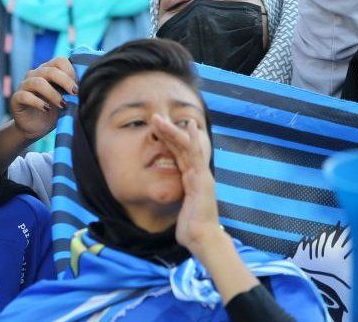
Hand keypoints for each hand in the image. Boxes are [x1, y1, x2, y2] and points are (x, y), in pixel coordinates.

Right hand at [10, 57, 77, 141]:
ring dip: (53, 94)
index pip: (59, 61)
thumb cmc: (54, 111)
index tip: (80, 85)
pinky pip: (25, 96)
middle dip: (65, 81)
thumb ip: (73, 90)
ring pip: (37, 82)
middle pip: (50, 70)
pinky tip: (46, 109)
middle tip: (75, 93)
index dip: (71, 71)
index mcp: (48, 70)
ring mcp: (24, 85)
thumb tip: (90, 85)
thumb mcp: (67, 99)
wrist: (36, 128)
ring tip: (63, 105)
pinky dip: (38, 102)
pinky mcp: (16, 98)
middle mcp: (35, 74)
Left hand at [152, 115, 223, 253]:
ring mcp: (202, 176)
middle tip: (154, 117)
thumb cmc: (192, 230)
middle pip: (181, 148)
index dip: (169, 140)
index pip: (178, 155)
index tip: (157, 128)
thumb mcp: (180, 211)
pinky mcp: (203, 180)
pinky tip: (188, 127)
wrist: (203, 240)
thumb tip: (172, 206)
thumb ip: (178, 203)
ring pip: (187, 147)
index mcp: (191, 180)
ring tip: (159, 119)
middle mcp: (198, 175)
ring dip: (173, 132)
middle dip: (168, 131)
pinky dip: (192, 140)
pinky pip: (196, 156)